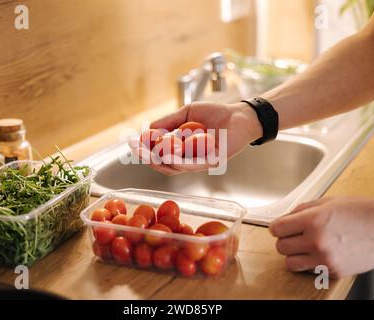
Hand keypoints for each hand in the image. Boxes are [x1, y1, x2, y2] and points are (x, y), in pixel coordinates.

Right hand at [132, 101, 261, 174]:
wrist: (239, 115)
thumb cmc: (215, 114)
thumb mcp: (186, 113)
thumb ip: (169, 121)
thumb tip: (149, 129)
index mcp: (182, 150)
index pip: (160, 156)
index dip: (146, 152)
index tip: (134, 144)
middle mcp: (189, 159)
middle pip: (164, 166)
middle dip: (150, 158)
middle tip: (140, 150)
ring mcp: (200, 162)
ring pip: (176, 167)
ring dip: (164, 158)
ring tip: (155, 149)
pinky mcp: (212, 162)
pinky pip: (194, 164)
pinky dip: (181, 159)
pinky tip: (172, 153)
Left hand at [269, 196, 373, 278]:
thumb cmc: (361, 212)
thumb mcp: (327, 201)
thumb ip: (302, 209)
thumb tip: (286, 217)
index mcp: (312, 220)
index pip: (276, 228)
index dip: (277, 227)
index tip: (281, 227)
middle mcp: (316, 241)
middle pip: (280, 247)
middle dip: (286, 240)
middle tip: (295, 236)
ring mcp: (325, 258)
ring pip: (290, 263)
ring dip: (294, 255)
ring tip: (305, 247)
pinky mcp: (334, 271)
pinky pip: (310, 271)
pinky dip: (312, 264)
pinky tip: (322, 253)